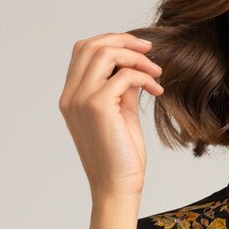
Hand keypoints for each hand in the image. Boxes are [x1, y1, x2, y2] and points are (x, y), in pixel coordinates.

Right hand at [57, 31, 164, 201]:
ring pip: (104, 53)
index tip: (139, 49)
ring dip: (135, 57)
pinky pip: (123, 75)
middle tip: (150, 49)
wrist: (117, 188)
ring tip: (156, 71)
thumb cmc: (121, 158)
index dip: (111, 42)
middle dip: (123, 40)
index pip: (83, 51)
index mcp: (71, 97)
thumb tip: (135, 67)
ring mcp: (81, 100)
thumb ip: (124, 89)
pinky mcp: (97, 107)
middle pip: (91, 45)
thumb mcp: (122, 115)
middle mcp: (71, 96)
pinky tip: (157, 90)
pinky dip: (144, 77)